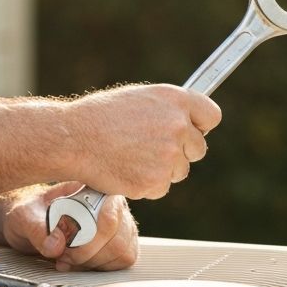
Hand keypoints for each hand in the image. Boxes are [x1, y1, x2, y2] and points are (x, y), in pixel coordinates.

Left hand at [0, 182, 138, 271]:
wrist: (33, 223)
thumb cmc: (32, 213)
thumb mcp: (24, 216)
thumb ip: (36, 228)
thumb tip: (56, 246)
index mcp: (92, 187)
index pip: (110, 212)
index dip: (92, 237)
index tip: (67, 248)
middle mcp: (111, 203)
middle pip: (119, 237)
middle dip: (89, 254)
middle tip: (64, 256)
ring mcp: (120, 224)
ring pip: (123, 252)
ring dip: (94, 263)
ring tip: (69, 258)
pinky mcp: (121, 242)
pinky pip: (123, 262)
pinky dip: (100, 268)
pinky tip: (79, 263)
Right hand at [69, 83, 219, 200]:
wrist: (74, 139)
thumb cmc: (99, 117)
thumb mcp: (137, 99)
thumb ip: (166, 110)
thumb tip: (185, 122)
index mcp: (174, 99)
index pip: (211, 115)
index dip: (200, 125)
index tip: (192, 130)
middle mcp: (177, 125)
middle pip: (199, 148)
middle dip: (180, 151)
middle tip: (151, 148)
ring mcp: (169, 154)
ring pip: (180, 171)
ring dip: (162, 169)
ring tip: (131, 156)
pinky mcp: (156, 180)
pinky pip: (161, 187)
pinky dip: (146, 184)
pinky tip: (125, 169)